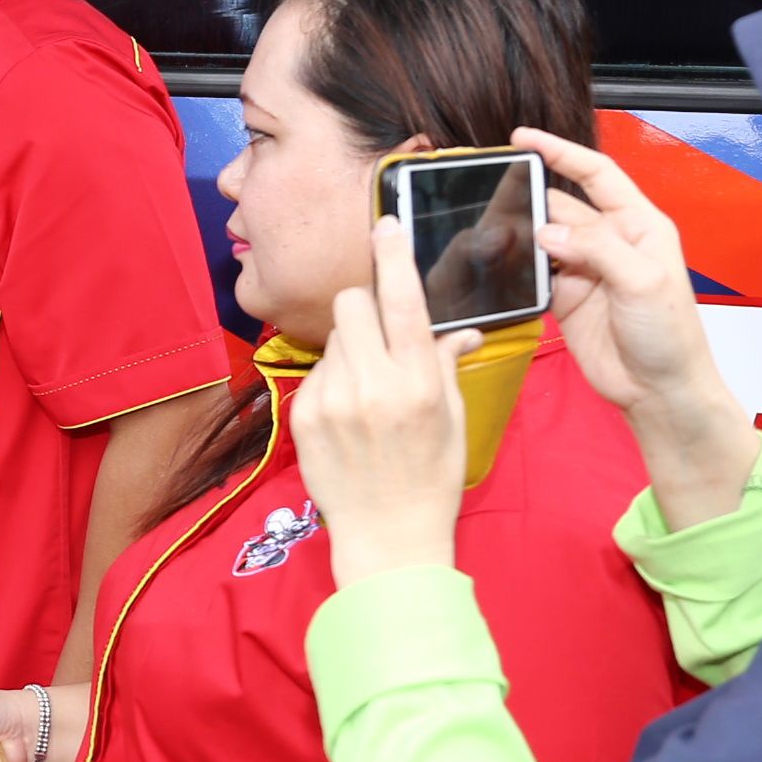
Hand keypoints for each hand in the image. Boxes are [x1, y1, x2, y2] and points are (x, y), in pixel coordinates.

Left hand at [291, 217, 470, 583]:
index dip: (392, 256)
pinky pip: (317, 372)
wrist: (389, 536)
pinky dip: (333, 381)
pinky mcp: (303, 417)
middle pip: (351, 303)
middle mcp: (372, 386)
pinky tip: (348, 415)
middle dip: (365, 309)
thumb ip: (446, 365)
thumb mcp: (452, 419)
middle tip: (380, 337)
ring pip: (333, 338)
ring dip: (351, 348)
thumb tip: (457, 329)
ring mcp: (332, 401)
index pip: (401, 300)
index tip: (384, 225)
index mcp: (418, 382)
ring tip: (368, 389)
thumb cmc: (430, 477)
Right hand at [512, 127, 759, 524]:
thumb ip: (596, 248)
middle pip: (561, 205)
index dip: (561, 152)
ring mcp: (585, 270)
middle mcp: (610, 241)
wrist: (658, 390)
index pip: (597, 174)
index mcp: (639, 225)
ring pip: (542, 237)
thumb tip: (547, 229)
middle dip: (529, 197)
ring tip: (490, 231)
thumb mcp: (643, 281)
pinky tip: (499, 264)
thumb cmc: (671, 335)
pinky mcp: (565, 298)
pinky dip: (515, 267)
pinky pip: (533, 272)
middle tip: (492, 194)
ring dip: (519, 233)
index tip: (523, 138)